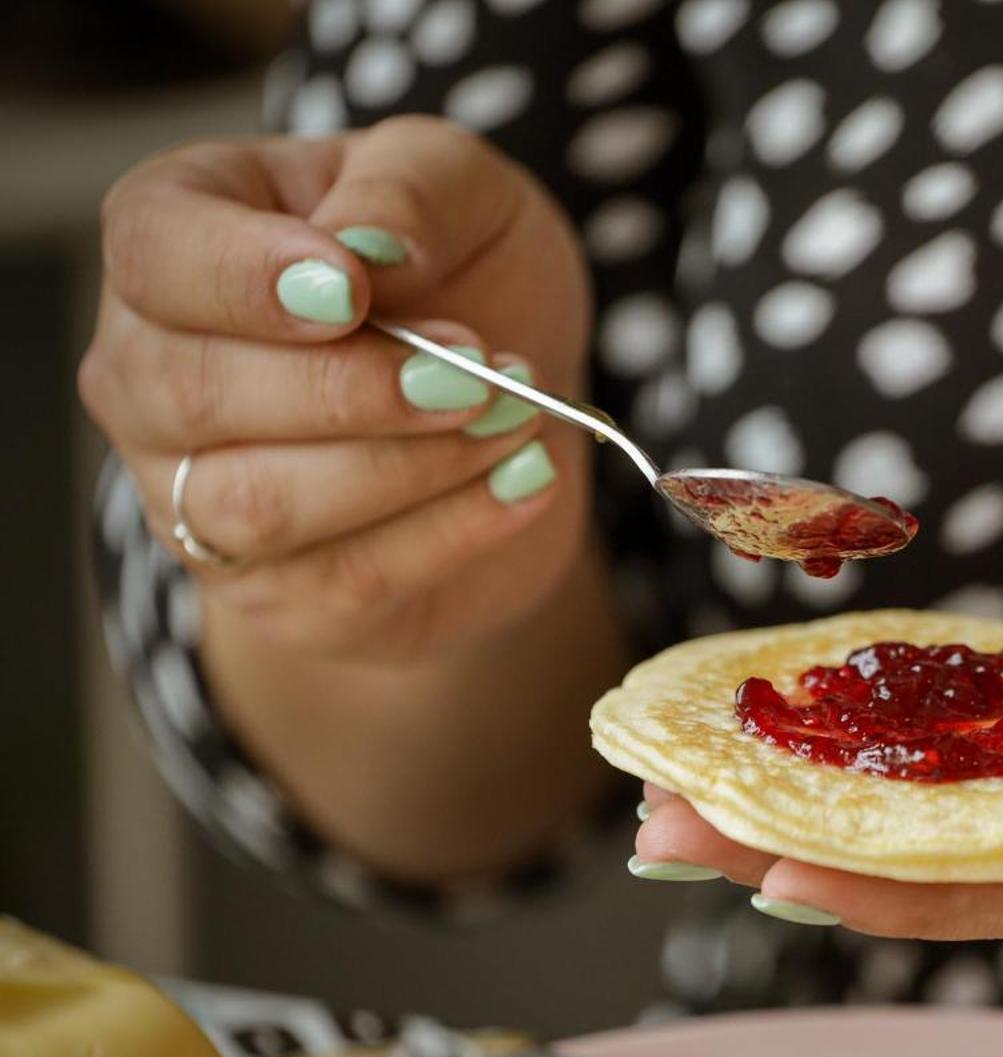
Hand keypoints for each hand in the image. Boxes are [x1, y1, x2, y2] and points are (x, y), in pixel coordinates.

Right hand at [79, 115, 591, 662]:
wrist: (518, 407)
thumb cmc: (466, 272)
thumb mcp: (464, 189)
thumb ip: (409, 189)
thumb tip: (368, 245)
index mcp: (172, 239)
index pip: (152, 256)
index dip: (244, 279)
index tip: (355, 289)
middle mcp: (149, 371)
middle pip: (197, 395)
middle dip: (352, 388)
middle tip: (477, 367)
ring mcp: (192, 495)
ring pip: (261, 505)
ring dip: (408, 465)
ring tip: (516, 420)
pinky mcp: (272, 592)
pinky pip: (342, 580)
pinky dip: (449, 532)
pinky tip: (523, 483)